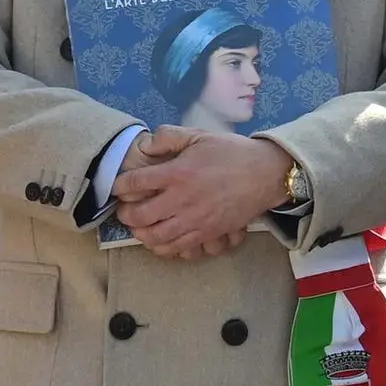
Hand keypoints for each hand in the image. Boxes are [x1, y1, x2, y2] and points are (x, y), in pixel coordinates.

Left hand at [112, 129, 294, 260]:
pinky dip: (163, 247)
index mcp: (177, 174)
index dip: (119, 186)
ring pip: (155, 238)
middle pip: (139, 216)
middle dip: (126, 214)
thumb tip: (146, 146)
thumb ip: (168, 137)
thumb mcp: (198, 136)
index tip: (119, 186)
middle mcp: (182, 200)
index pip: (134, 183)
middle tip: (126, 209)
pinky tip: (162, 238)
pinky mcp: (207, 234)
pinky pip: (177, 249)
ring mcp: (195, 221)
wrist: (266, 174)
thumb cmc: (231, 153)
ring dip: (141, 233)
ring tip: (141, 226)